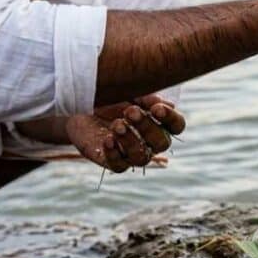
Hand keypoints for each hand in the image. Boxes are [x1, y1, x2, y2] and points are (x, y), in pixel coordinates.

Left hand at [66, 95, 186, 172]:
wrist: (81, 104)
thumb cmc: (111, 95)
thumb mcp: (129, 90)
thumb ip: (146, 97)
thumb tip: (164, 104)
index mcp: (159, 122)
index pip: (177, 126)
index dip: (171, 119)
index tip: (156, 108)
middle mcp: (149, 141)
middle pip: (162, 143)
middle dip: (147, 127)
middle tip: (130, 111)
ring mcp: (131, 153)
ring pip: (142, 158)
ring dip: (131, 141)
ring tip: (117, 124)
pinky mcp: (112, 161)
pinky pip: (119, 166)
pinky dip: (114, 153)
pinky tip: (107, 139)